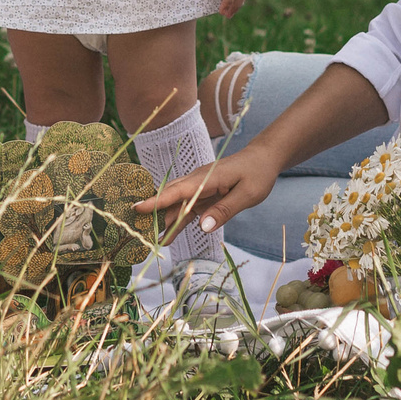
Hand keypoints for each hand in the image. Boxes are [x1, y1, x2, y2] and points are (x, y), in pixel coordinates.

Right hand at [135, 147, 278, 237]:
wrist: (263, 159)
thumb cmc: (257, 173)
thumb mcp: (247, 194)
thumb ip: (224, 210)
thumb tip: (203, 227)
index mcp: (207, 178)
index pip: (177, 190)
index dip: (157, 201)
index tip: (137, 209)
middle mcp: (198, 181)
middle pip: (170, 197)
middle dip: (153, 213)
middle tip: (138, 231)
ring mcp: (199, 188)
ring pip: (176, 205)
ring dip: (164, 221)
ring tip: (153, 241)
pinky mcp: (203, 195)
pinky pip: (186, 209)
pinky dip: (177, 222)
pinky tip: (169, 236)